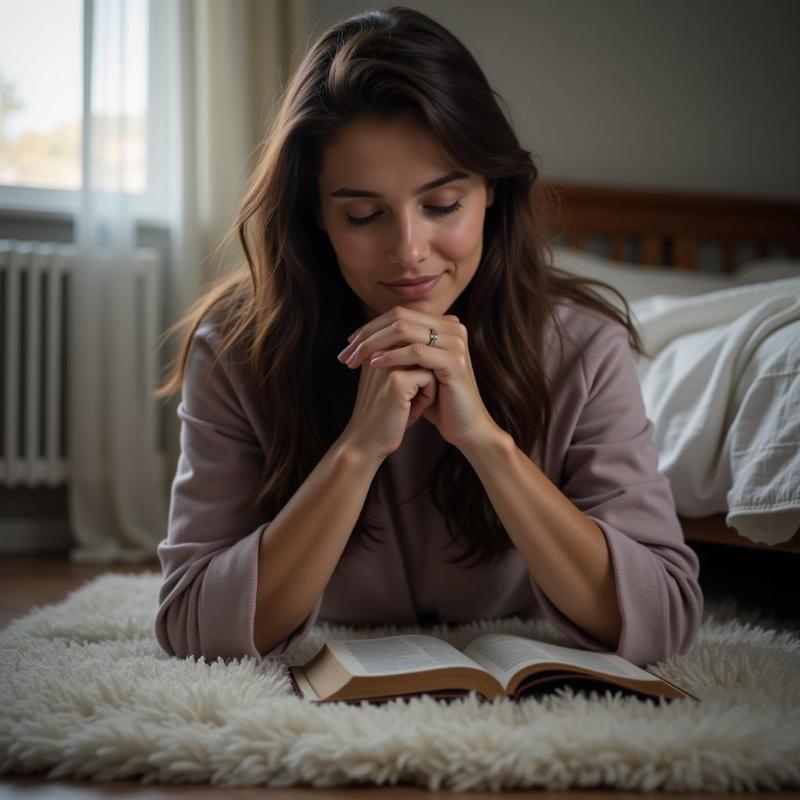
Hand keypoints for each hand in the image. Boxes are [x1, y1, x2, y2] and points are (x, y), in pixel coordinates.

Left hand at [337, 306, 497, 448]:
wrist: (464, 426)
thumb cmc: (438, 401)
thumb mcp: (416, 369)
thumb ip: (401, 347)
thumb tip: (369, 332)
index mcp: (444, 324)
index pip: (399, 314)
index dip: (370, 327)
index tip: (348, 344)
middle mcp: (453, 327)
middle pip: (399, 317)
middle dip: (368, 334)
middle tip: (347, 353)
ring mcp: (455, 341)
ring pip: (404, 330)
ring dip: (374, 344)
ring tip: (356, 359)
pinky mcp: (454, 360)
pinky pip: (415, 351)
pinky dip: (391, 356)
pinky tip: (374, 365)